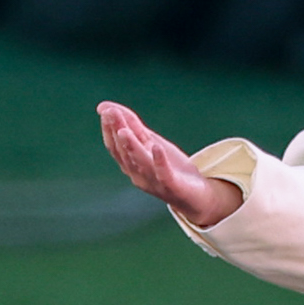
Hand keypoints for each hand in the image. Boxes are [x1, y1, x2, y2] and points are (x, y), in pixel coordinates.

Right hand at [97, 102, 242, 228]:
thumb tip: (107, 107)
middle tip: (111, 114)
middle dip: (117, 132)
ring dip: (132, 146)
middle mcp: (138, 175)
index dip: (108, 129)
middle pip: (125, 152)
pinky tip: (157, 146)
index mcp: (132, 164)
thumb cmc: (171, 169)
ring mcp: (154, 182)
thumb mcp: (151, 143)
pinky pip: (164, 174)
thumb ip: (134, 127)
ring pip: (140, 163)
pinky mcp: (172, 187)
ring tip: (124, 131)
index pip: (115, 147)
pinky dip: (159, 161)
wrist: (198, 198)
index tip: (105, 111)